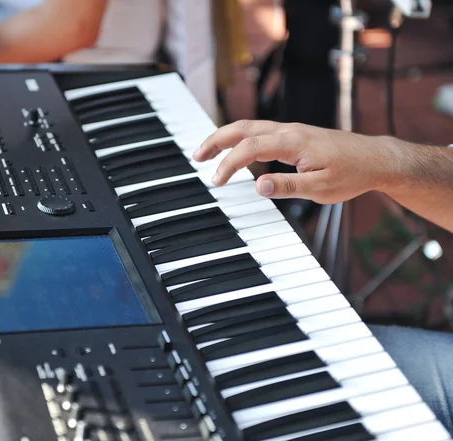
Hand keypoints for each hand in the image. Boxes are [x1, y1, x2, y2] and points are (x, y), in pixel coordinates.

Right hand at [193, 120, 397, 203]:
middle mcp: (288, 130)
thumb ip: (287, 186)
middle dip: (216, 140)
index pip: (249, 149)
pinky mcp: (294, 135)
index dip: (228, 165)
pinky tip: (235, 148)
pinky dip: (240, 137)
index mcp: (292, 142)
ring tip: (207, 151)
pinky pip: (260, 130)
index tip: (217, 182)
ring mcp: (291, 130)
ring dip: (225, 137)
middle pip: (242, 128)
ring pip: (249, 126)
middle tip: (197, 155)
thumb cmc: (351, 173)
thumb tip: (258, 186)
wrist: (375, 159)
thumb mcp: (320, 188)